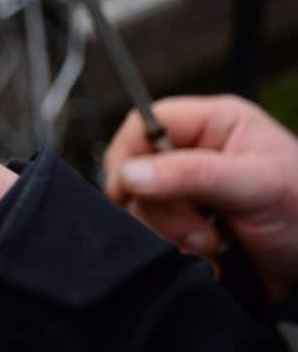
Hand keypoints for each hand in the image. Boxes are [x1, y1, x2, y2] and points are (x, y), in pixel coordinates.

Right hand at [104, 94, 297, 300]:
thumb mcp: (255, 186)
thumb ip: (191, 174)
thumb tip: (129, 174)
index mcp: (211, 123)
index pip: (143, 125)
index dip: (130, 156)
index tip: (133, 191)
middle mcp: (192, 151)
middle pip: (136, 171)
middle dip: (163, 209)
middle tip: (203, 233)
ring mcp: (187, 190)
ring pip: (141, 207)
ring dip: (171, 235)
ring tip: (214, 248)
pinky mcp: (185, 224)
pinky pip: (154, 234)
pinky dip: (174, 251)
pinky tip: (208, 259)